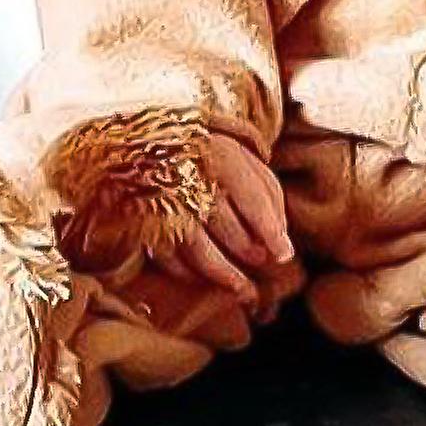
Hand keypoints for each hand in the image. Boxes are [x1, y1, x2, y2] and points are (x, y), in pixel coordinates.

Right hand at [150, 131, 293, 305]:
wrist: (145, 139)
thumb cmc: (206, 151)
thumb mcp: (239, 154)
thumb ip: (265, 189)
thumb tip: (280, 236)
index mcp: (218, 153)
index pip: (251, 197)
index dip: (270, 230)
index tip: (284, 255)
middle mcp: (189, 175)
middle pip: (225, 224)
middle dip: (247, 249)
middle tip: (262, 260)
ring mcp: (162, 200)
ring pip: (196, 248)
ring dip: (223, 273)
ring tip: (243, 287)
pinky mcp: (142, 220)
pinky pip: (167, 257)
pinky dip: (188, 273)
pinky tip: (204, 277)